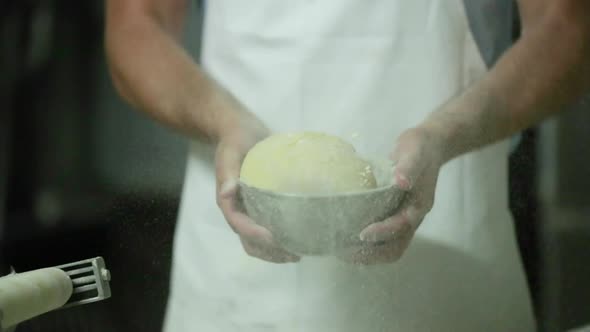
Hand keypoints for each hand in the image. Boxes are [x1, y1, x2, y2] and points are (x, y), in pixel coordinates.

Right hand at [215, 111, 299, 262]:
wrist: (239, 131)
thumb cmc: (235, 139)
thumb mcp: (231, 151)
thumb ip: (228, 171)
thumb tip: (226, 193)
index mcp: (227, 200)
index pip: (239, 225)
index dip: (255, 235)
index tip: (275, 238)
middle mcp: (237, 210)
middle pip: (249, 241)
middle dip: (269, 252)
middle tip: (294, 254)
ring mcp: (249, 211)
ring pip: (257, 242)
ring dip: (275, 252)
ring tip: (298, 253)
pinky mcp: (260, 207)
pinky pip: (267, 230)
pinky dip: (280, 240)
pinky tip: (298, 239)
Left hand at [341, 127, 445, 264]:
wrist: (428, 145)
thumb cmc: (420, 148)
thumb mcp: (415, 152)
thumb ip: (408, 166)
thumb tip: (400, 181)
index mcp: (419, 205)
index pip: (401, 226)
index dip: (382, 232)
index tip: (362, 234)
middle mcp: (411, 217)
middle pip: (395, 247)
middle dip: (372, 254)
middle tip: (344, 251)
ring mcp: (402, 218)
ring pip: (388, 247)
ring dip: (367, 254)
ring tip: (342, 250)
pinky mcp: (393, 215)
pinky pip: (381, 238)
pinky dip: (366, 244)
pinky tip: (346, 238)